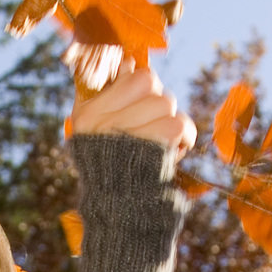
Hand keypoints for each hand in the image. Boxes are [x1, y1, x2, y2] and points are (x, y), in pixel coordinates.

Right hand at [71, 65, 195, 156]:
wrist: (119, 208)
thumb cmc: (110, 165)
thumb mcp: (94, 130)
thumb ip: (106, 94)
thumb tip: (128, 62)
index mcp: (88, 112)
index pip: (130, 72)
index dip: (142, 84)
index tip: (139, 103)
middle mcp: (102, 120)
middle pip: (150, 82)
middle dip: (156, 101)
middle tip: (151, 124)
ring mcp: (126, 132)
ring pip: (166, 102)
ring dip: (169, 120)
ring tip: (160, 140)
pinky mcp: (153, 146)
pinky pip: (178, 124)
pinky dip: (183, 135)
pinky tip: (174, 148)